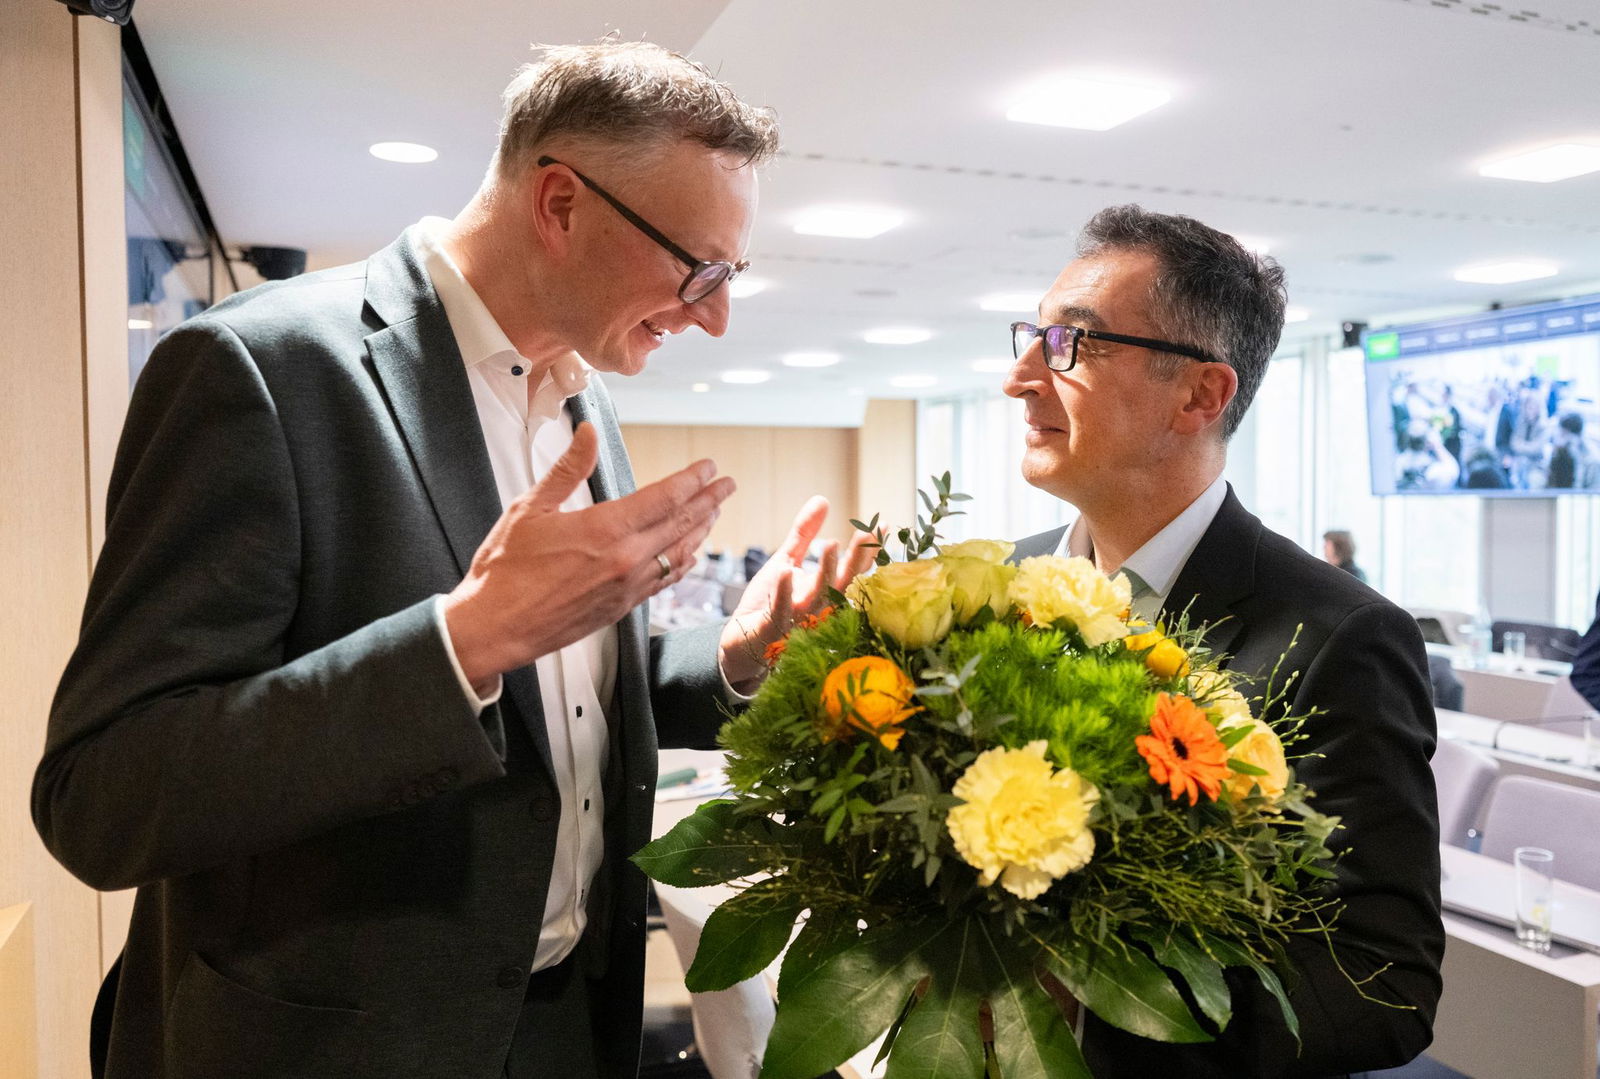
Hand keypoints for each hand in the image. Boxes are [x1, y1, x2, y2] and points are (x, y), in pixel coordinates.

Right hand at [442, 423, 735, 693]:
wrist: (494, 628)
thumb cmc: (504, 571)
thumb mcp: (530, 508)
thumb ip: (567, 469)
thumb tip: (587, 434)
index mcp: (605, 530)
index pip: (665, 498)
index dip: (692, 480)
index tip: (709, 467)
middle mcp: (626, 560)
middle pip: (682, 525)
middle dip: (708, 501)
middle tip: (727, 485)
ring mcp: (627, 588)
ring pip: (679, 555)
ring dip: (701, 531)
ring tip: (713, 513)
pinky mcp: (622, 609)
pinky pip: (664, 582)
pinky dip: (682, 563)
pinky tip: (687, 555)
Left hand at [718, 496, 879, 689]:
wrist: (740, 642)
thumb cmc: (768, 602)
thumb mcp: (786, 560)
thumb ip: (804, 534)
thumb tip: (823, 499)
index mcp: (825, 592)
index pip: (853, 570)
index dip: (868, 550)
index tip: (882, 525)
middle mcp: (818, 609)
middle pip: (843, 583)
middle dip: (856, 559)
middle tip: (866, 533)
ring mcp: (797, 622)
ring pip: (817, 598)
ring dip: (825, 572)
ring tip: (830, 544)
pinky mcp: (772, 631)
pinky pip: (780, 612)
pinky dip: (784, 593)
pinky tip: (786, 571)